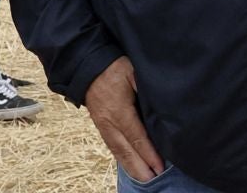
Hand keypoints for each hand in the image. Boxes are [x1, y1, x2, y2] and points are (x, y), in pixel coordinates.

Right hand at [85, 57, 162, 181]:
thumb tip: (159, 104)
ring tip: (143, 178)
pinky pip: (111, 145)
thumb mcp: (133, 72)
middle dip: (140, 166)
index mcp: (119, 110)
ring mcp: (102, 125)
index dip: (148, 153)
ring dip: (130, 165)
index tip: (159, 165)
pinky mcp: (100, 124)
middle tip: (153, 179)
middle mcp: (109, 122)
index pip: (137, 136)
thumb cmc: (114, 67)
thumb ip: (145, 88)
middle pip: (126, 149)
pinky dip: (121, 157)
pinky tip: (129, 164)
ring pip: (117, 150)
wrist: (87, 66)